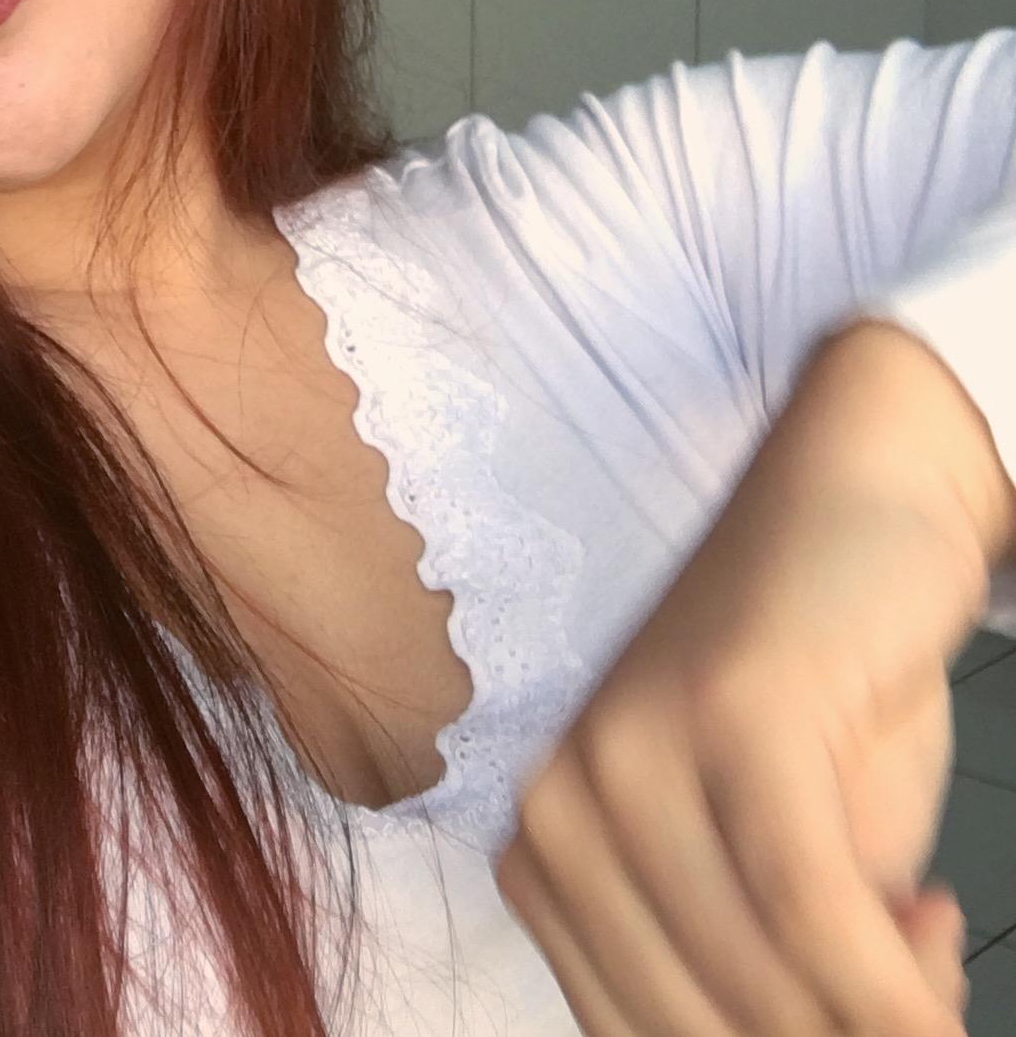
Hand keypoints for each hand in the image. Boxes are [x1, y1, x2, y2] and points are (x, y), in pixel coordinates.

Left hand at [494, 321, 1010, 1034]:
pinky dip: (896, 993)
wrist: (853, 502)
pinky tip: (943, 943)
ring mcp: (628, 756)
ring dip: (888, 1009)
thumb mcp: (770, 869)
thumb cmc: (817, 701)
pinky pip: (814, 919)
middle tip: (919, 967)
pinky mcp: (726, 720)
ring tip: (928, 920)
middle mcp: (556, 807)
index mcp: (543, 854)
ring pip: (767, 994)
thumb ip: (754, 973)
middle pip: (703, 1029)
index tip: (859, 1016)